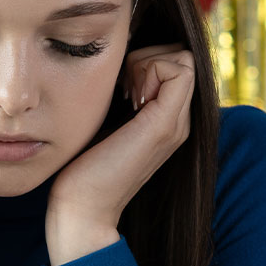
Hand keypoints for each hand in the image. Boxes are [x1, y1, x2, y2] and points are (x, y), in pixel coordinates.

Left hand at [45, 43, 194, 239]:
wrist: (83, 209)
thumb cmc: (83, 166)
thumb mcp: (108, 122)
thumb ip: (121, 99)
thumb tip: (115, 66)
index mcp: (168, 120)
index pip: (177, 63)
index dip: (149, 60)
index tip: (121, 85)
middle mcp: (179, 121)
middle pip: (183, 57)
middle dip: (149, 57)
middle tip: (124, 87)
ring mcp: (176, 124)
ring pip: (183, 59)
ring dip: (147, 62)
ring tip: (125, 94)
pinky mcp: (163, 125)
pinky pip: (178, 70)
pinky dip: (149, 69)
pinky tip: (127, 98)